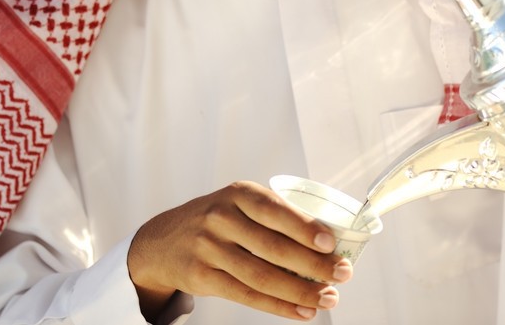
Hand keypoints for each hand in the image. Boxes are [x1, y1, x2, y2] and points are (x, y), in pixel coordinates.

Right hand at [127, 181, 352, 320]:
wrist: (162, 241)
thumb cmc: (217, 220)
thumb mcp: (238, 204)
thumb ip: (273, 215)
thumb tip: (327, 240)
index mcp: (238, 193)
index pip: (274, 210)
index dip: (303, 227)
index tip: (330, 243)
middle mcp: (221, 218)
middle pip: (273, 247)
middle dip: (313, 264)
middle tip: (342, 274)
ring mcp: (209, 248)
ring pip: (262, 276)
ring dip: (300, 291)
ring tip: (328, 298)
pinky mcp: (202, 277)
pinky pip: (247, 295)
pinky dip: (279, 306)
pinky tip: (302, 311)